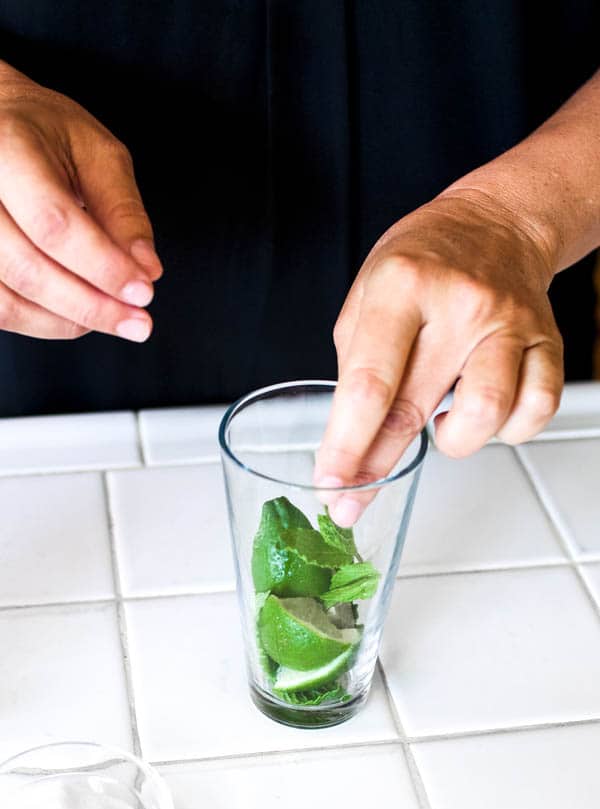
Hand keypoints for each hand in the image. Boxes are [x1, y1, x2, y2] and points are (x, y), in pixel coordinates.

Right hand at [0, 60, 161, 339]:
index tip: (143, 290)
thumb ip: (122, 211)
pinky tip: (77, 316)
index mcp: (6, 148)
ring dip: (70, 321)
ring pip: (8, 301)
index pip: (53, 223)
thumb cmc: (45, 136)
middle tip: (138, 321)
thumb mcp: (97, 154)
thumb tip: (145, 270)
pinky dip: (44, 323)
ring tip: (114, 318)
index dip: (103, 266)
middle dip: (92, 305)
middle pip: (29, 270)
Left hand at [316, 189, 563, 525]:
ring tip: (439, 428)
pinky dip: (507, 430)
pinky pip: (534, 410)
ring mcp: (508, 322)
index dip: (346, 444)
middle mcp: (459, 304)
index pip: (370, 383)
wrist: (496, 225)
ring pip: (486, 415)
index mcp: (402, 284)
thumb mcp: (368, 294)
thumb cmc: (424, 263)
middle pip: (415, 408)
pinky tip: (485, 415)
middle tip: (353, 498)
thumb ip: (357, 366)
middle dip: (376, 468)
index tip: (330, 482)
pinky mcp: (546, 341)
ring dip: (452, 442)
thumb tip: (349, 447)